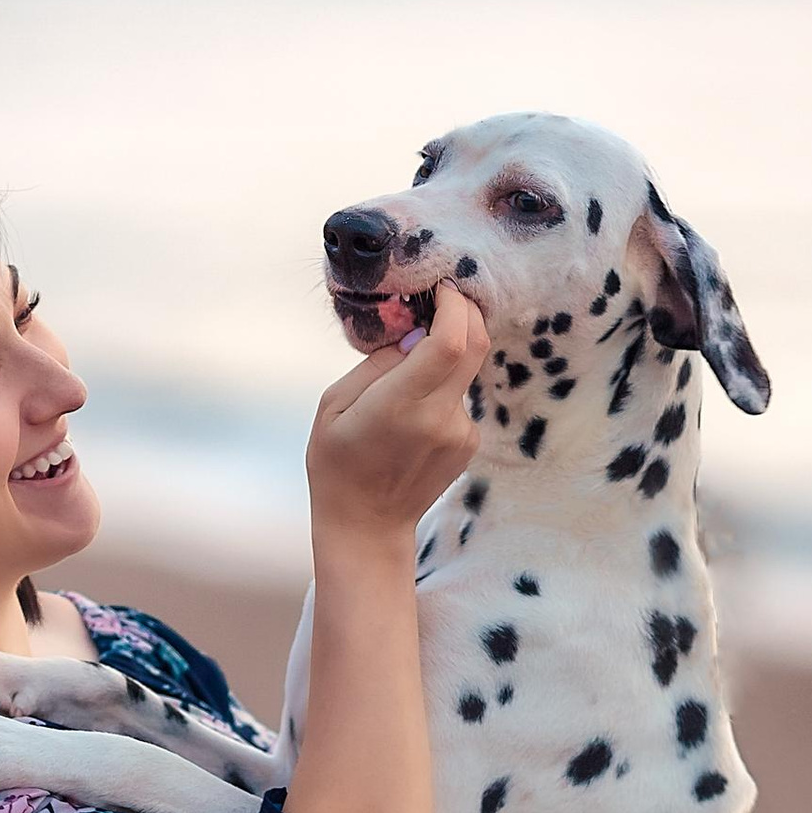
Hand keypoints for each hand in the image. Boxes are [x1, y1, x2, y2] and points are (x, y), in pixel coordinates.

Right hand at [304, 285, 488, 542]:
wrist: (366, 525)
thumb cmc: (337, 463)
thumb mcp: (334, 405)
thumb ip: (377, 363)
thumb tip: (415, 333)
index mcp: (401, 405)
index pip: (451, 341)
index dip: (454, 305)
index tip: (439, 286)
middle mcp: (440, 418)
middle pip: (477, 345)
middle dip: (465, 311)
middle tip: (440, 299)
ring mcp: (461, 433)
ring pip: (467, 369)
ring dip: (446, 353)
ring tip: (406, 372)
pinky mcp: (469, 442)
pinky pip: (460, 396)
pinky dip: (442, 385)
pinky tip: (413, 411)